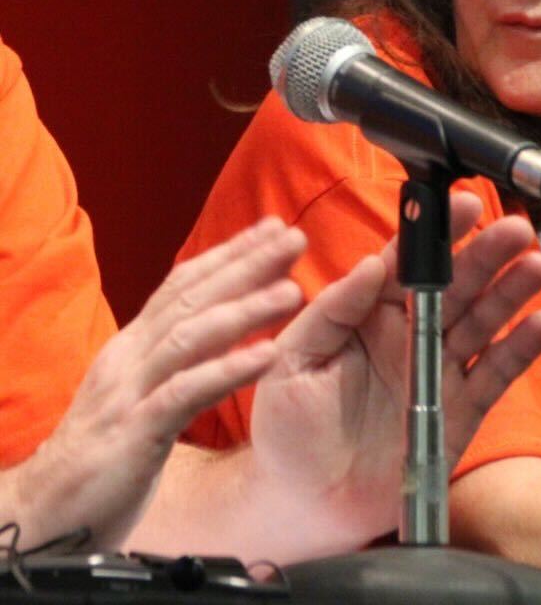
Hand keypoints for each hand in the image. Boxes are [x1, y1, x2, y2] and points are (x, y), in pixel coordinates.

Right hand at [11, 219, 305, 549]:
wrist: (42, 516)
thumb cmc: (104, 456)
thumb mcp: (140, 393)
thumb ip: (172, 359)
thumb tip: (218, 325)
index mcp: (133, 347)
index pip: (183, 284)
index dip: (229, 253)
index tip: (274, 228)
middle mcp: (129, 358)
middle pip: (192, 297)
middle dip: (247, 264)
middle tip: (295, 238)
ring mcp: (129, 393)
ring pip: (191, 336)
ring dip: (245, 310)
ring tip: (293, 292)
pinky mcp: (133, 434)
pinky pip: (185, 394)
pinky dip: (227, 371)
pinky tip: (267, 357)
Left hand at [247, 191, 540, 556]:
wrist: (303, 502)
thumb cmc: (288, 426)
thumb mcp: (294, 359)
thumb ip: (332, 310)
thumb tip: (373, 264)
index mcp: (370, 312)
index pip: (407, 263)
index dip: (436, 234)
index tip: (464, 204)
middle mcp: (410, 333)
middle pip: (455, 286)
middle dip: (486, 255)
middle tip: (516, 229)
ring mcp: (438, 370)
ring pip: (481, 321)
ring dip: (510, 293)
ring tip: (536, 266)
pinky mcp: (459, 411)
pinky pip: (493, 375)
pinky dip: (518, 350)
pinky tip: (540, 325)